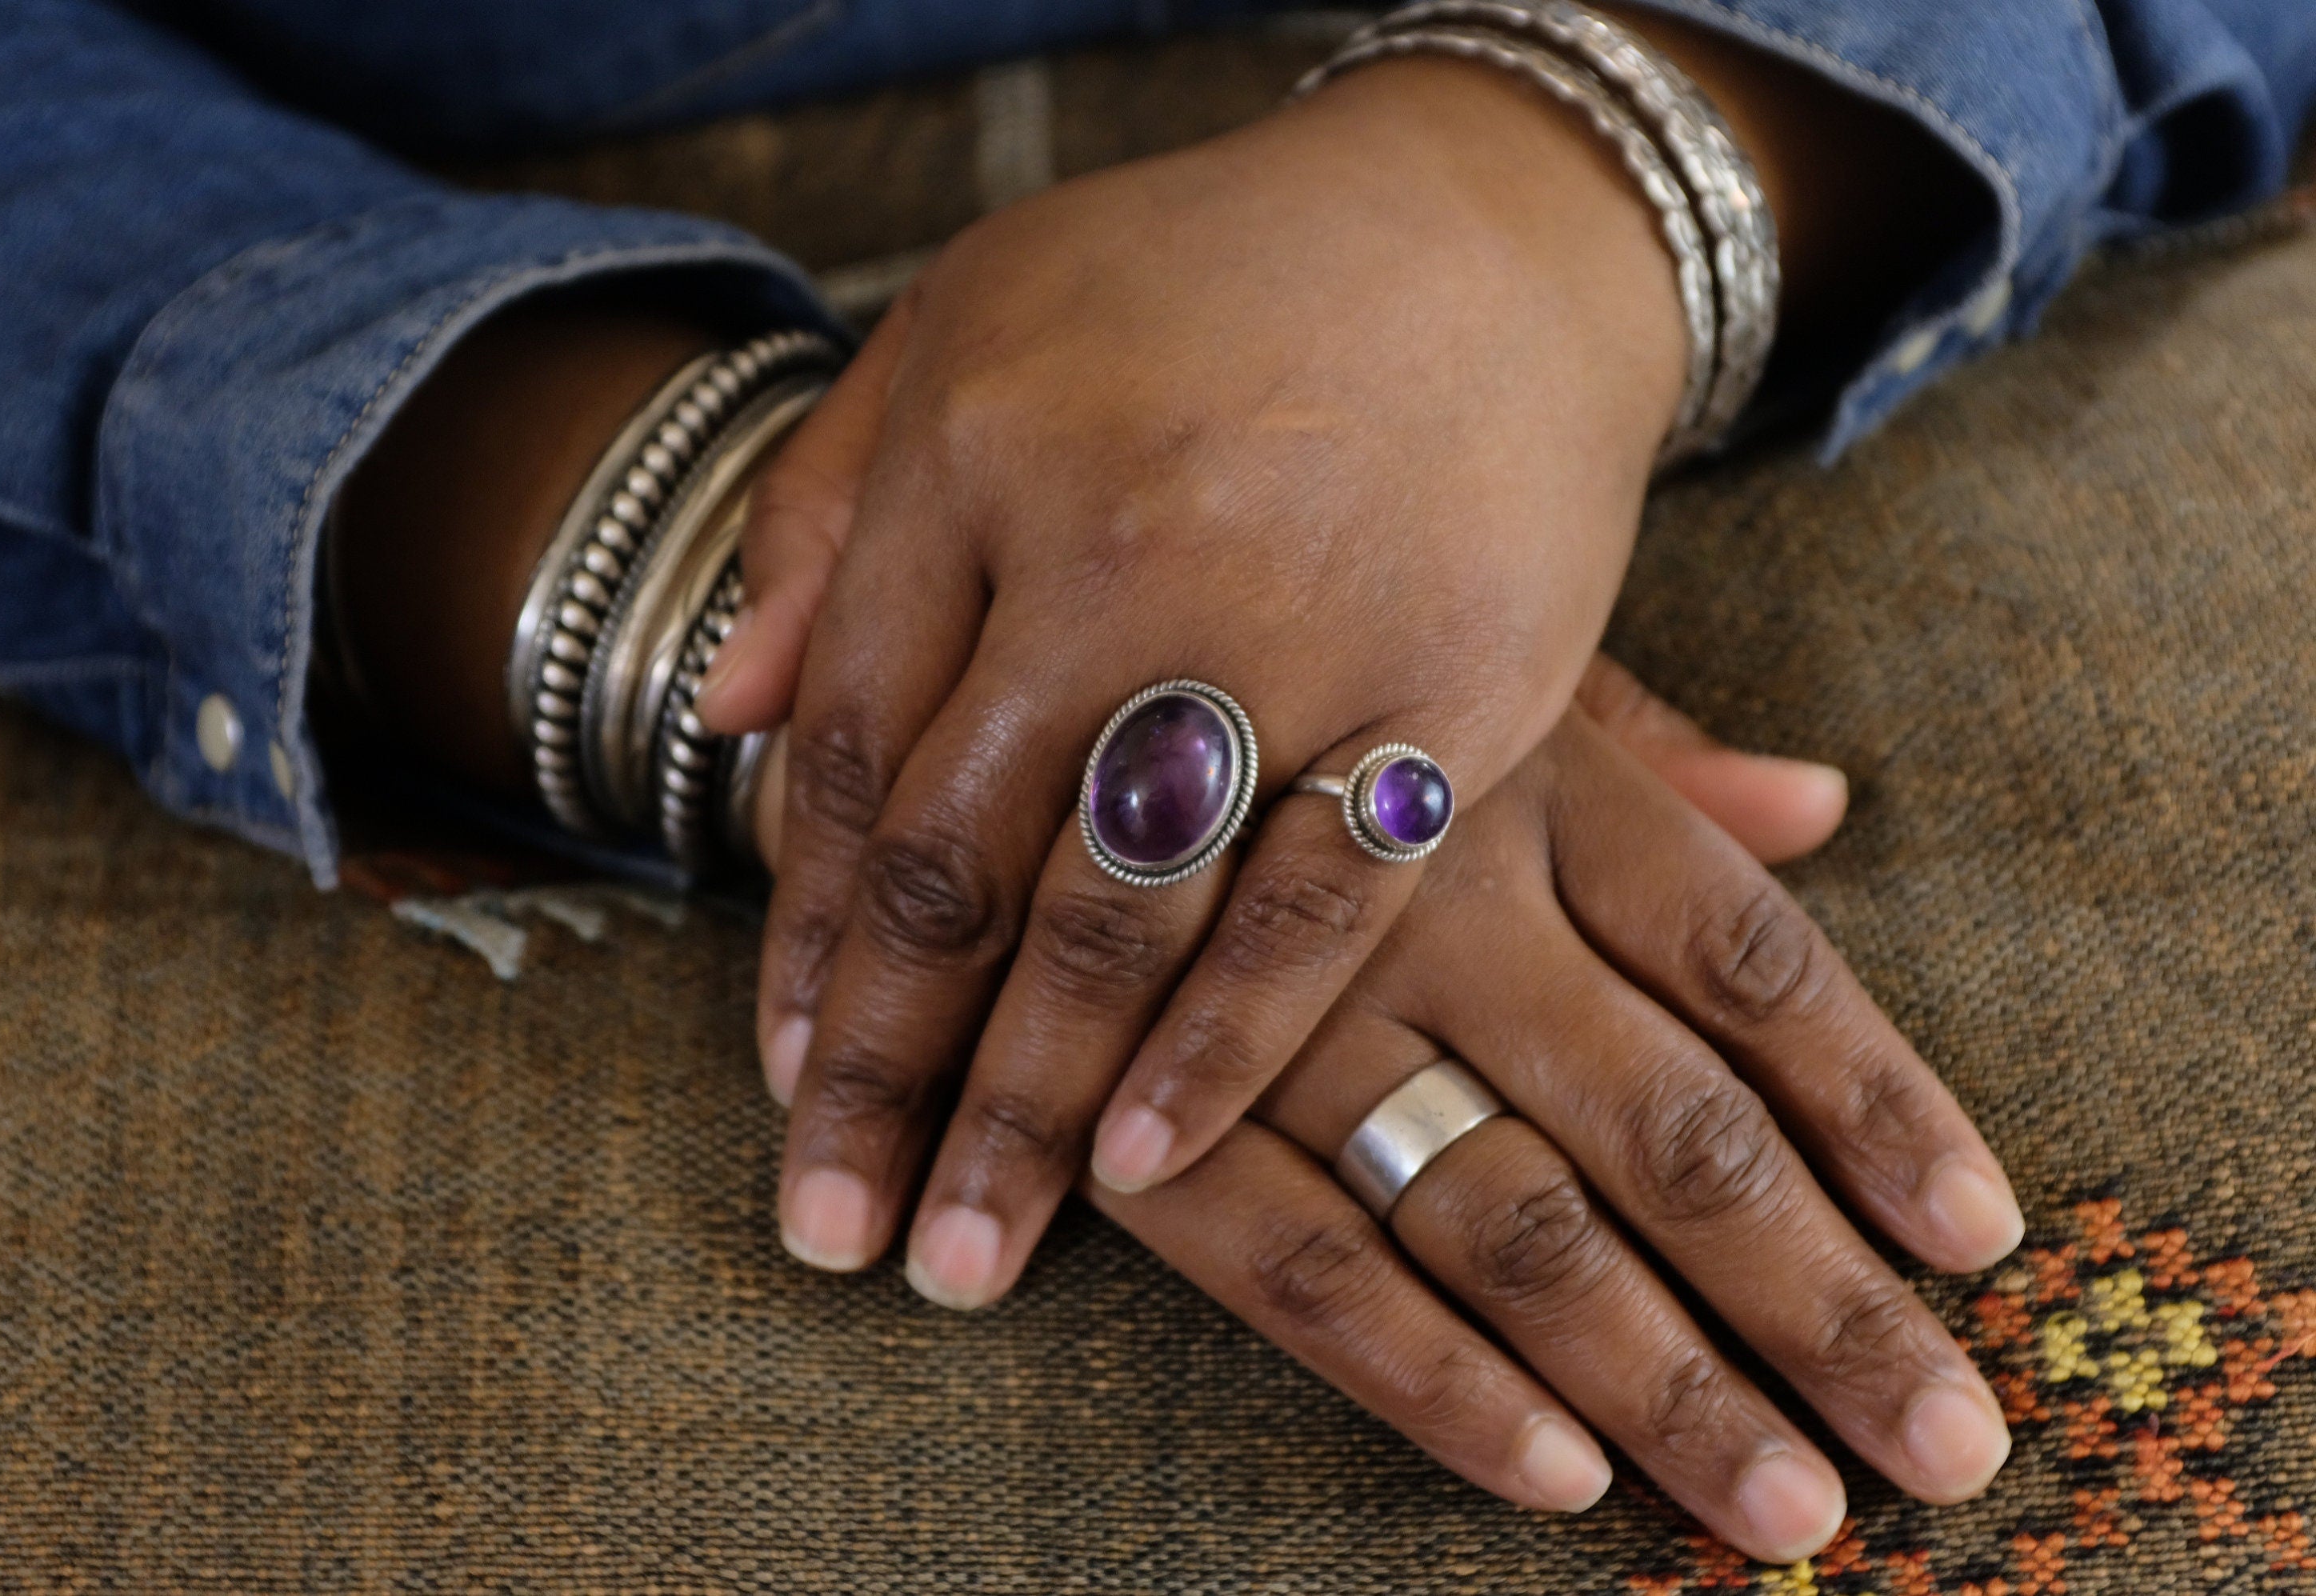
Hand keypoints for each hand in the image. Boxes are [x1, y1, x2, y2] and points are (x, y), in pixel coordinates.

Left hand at [714, 56, 1697, 1286]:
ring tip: (961, 1254)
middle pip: (967, 864)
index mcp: (980, 460)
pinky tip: (1144, 1164)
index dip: (813, 935)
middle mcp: (1120, 550)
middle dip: (891, 1069)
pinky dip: (1226, 1040)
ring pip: (1121, 912)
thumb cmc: (1193, 280)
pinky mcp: (1453, 687)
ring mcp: (1291, 626)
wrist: (1490, 223)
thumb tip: (723, 713)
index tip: (783, 1081)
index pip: (861, 753)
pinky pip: (1320, 896)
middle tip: (834, 1232)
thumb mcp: (960, 329)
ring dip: (1030, 1104)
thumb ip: (827, 517)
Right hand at [1088, 708, 2020, 1561]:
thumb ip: (1640, 743)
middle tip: (1942, 1447)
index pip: (1745, 954)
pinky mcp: (1145, 1113)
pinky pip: (1305, 1263)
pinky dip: (1429, 1376)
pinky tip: (1553, 1474)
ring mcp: (1282, 1015)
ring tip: (1788, 1513)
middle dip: (1814, 1299)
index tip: (1978, 1237)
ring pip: (1508, 1216)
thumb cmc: (1260, 663)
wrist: (987, 668)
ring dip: (1657, 1377)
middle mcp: (1427, 897)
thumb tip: (1821, 801)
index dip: (1873, 1100)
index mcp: (1520, 774)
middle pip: (1665, 1123)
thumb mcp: (1445, 655)